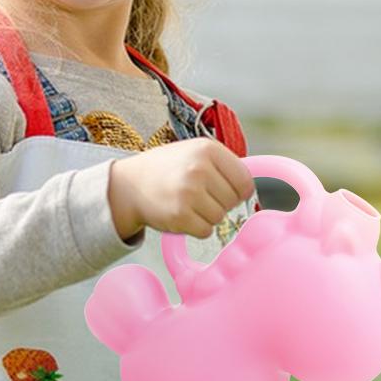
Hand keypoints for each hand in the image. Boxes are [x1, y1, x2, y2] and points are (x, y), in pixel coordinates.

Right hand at [108, 138, 254, 239]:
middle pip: (233, 201)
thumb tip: (250, 190)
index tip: (223, 190)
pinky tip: (182, 214)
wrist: (130, 184)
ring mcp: (189, 193)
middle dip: (219, 203)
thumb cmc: (168, 169)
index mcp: (208, 149)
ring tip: (188, 203)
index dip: (237, 190)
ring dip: (207, 216)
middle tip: (198, 196)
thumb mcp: (195, 153)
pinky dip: (196, 228)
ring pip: (220, 217)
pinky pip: (205, 231)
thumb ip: (224, 166)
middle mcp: (199, 168)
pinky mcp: (179, 215)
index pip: (245, 181)